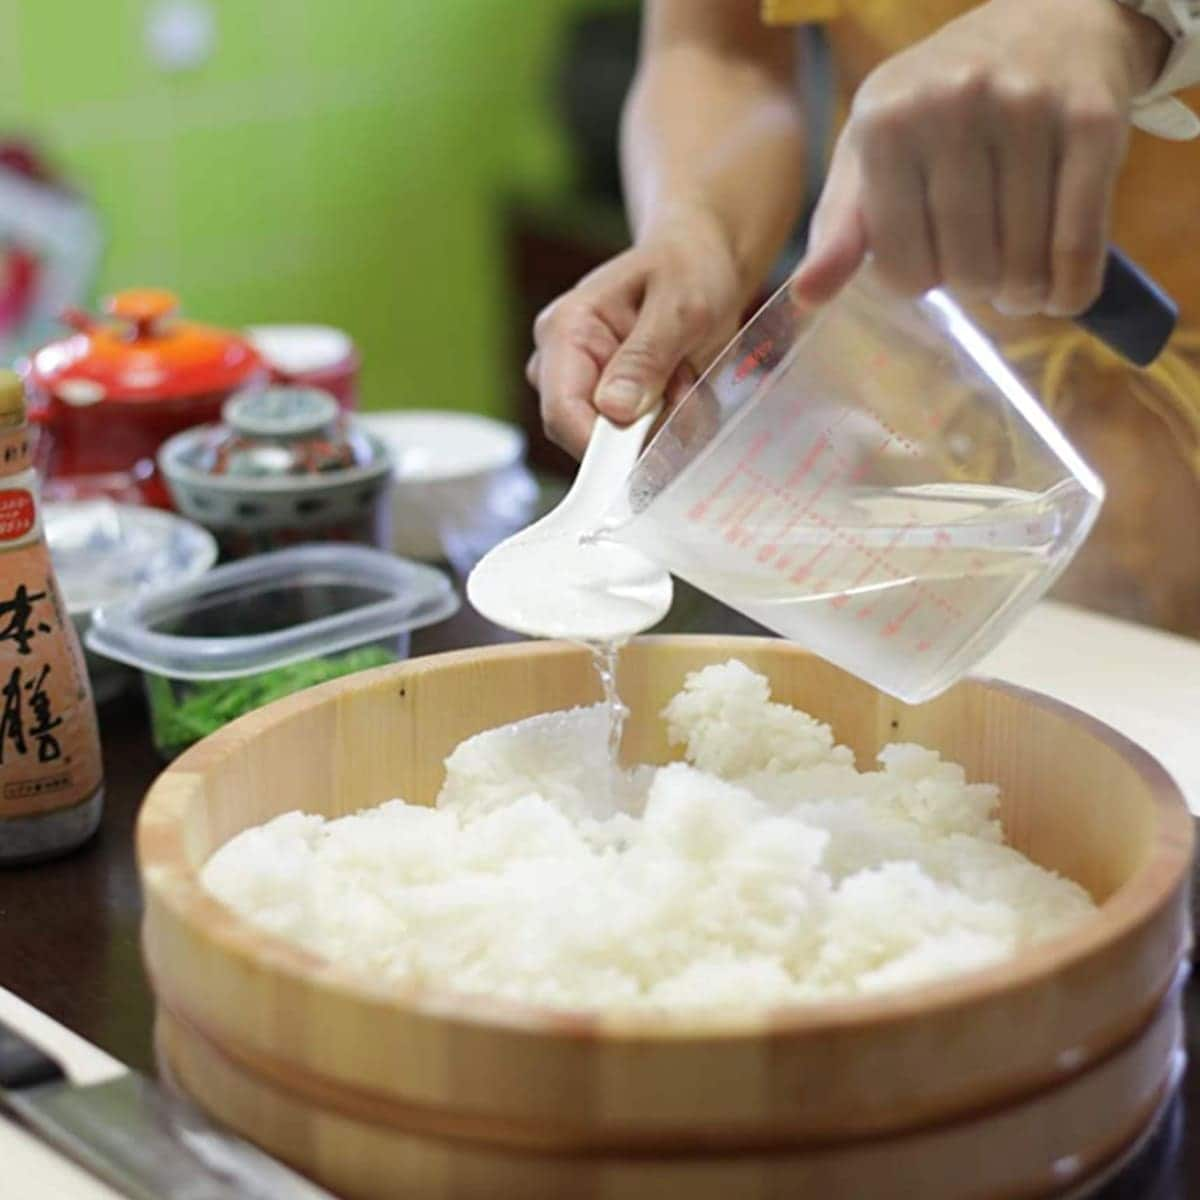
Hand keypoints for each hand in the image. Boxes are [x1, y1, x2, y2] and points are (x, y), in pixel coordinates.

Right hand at [529, 205, 743, 458]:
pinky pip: (638, 440)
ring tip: (685, 374)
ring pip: (618, 445)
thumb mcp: (680, 304)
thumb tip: (614, 410)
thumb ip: (647, 356)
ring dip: (663, 422)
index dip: (600, 447)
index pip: (561, 411)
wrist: (703, 262)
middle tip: (684, 383)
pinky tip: (682, 384)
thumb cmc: (688, 267)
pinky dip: (670, 422)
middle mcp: (562, 365)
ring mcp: (584, 389)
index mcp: (564, 330)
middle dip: (645, 427)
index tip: (646, 454)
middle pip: (587, 437)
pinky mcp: (609, 407)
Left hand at [792, 0, 1169, 316]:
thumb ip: (838, 229)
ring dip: (1020, 293)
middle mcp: (953, 105)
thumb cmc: (939, 105)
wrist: (1047, 18)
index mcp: (886, 121)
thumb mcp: (872, 151)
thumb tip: (803, 298)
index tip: (926, 262)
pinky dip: (1070, 288)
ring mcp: (1028, 108)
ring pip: (1021, 264)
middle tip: (979, 270)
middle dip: (972, 287)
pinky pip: (1080, 243)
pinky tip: (1060, 293)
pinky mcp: (1095, 121)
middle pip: (963, 267)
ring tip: (1016, 280)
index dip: (915, 280)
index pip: (898, 265)